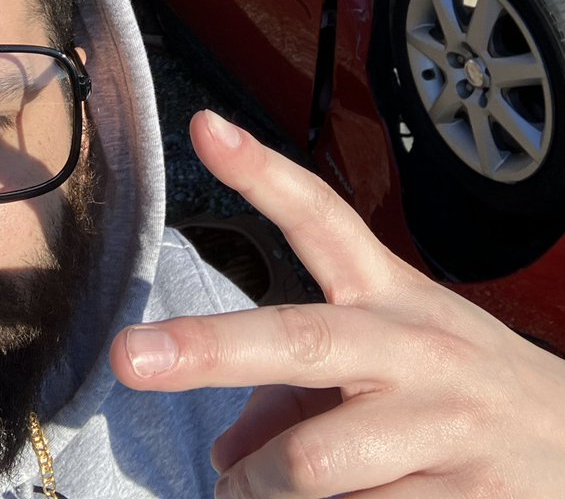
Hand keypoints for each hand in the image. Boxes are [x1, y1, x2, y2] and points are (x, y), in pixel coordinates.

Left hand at [109, 110, 564, 496]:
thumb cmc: (458, 389)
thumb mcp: (388, 357)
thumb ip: (298, 389)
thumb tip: (226, 454)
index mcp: (387, 295)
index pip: (321, 216)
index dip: (261, 172)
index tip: (204, 127)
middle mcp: (410, 348)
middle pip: (299, 341)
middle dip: (208, 347)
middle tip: (130, 358)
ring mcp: (440, 426)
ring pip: (310, 463)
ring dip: (257, 487)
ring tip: (246, 490)